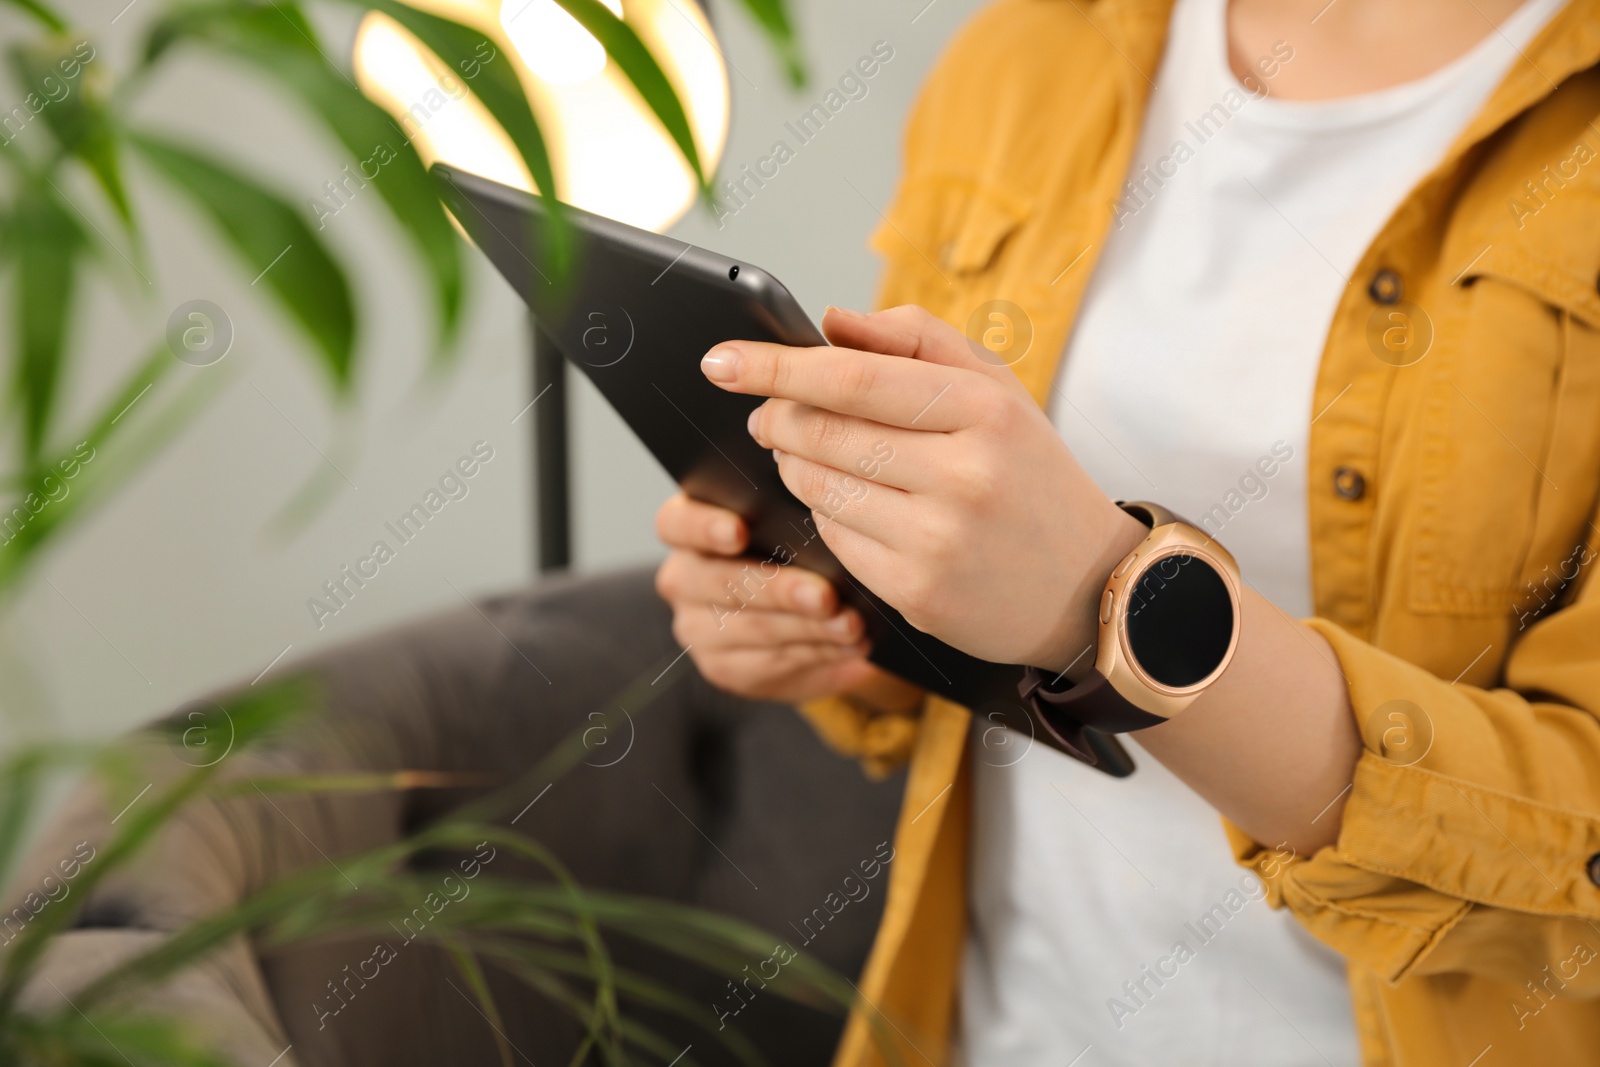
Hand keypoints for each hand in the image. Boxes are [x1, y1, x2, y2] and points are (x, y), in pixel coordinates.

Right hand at [653, 492, 918, 704]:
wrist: (786, 617)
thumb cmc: (786, 550)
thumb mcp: (783, 527)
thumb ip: (790, 522)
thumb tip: (831, 521)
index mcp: (685, 529)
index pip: (677, 523)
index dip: (705, 526)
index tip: (740, 531)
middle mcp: (682, 579)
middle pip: (722, 582)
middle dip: (780, 589)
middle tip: (826, 595)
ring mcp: (695, 628)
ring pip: (751, 626)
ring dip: (809, 627)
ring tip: (852, 625)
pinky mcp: (720, 667)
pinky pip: (769, 662)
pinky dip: (816, 652)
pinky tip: (849, 646)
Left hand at [700, 304, 1147, 671]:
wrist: (1089, 586)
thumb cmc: (1029, 472)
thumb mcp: (998, 389)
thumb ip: (918, 339)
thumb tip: (830, 322)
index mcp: (982, 409)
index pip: (851, 377)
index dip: (774, 367)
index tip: (719, 360)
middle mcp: (961, 474)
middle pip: (821, 433)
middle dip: (776, 418)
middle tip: (765, 414)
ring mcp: (936, 539)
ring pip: (818, 487)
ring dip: (795, 465)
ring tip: (809, 454)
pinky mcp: (916, 591)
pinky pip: (834, 539)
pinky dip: (827, 515)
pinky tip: (851, 505)